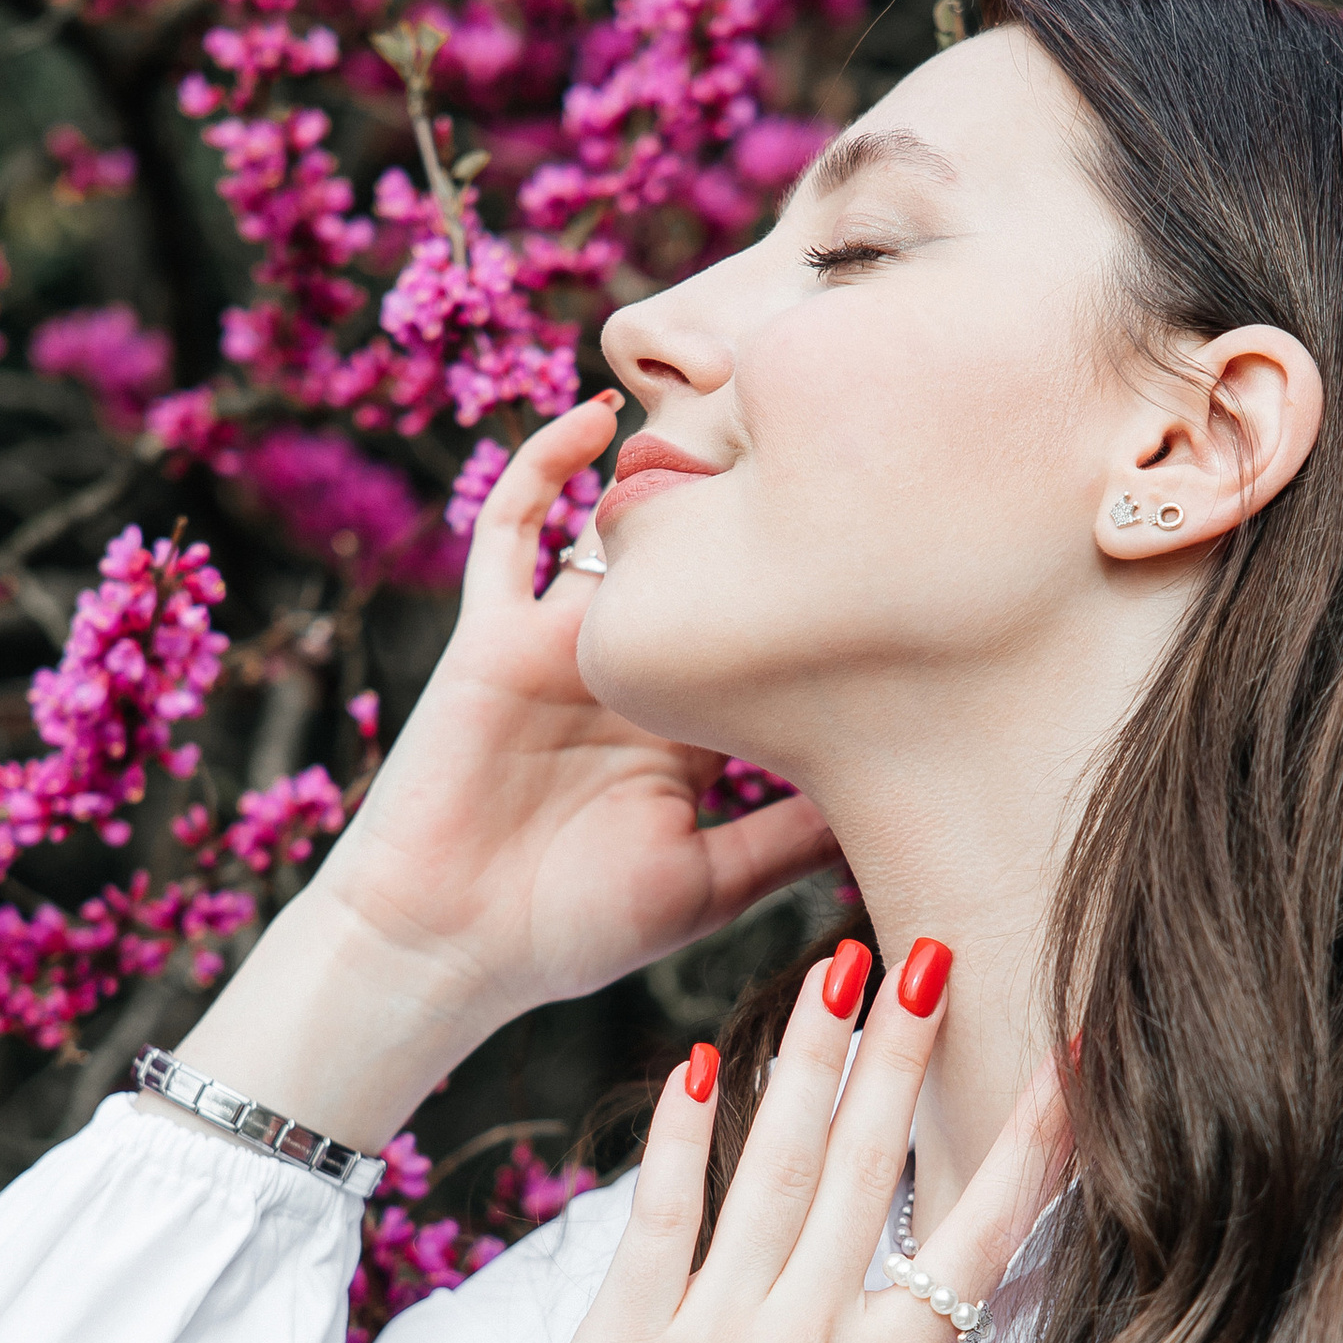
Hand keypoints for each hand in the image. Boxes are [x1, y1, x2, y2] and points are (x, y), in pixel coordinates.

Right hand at [323, 400, 835, 1035]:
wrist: (444, 947)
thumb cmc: (573, 927)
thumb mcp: (712, 882)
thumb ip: (790, 837)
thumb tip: (897, 798)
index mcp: (687, 726)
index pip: (762, 633)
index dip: (815, 588)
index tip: (894, 537)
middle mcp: (629, 673)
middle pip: (699, 563)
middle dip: (751, 503)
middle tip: (827, 434)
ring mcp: (560, 646)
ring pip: (616, 529)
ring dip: (659, 464)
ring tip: (725, 395)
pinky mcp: (493, 634)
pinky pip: (513, 528)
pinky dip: (545, 464)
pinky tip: (595, 415)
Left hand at [519, 941, 1073, 1342]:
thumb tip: (908, 1317)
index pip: (978, 1234)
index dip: (1030, 1139)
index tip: (1069, 1056)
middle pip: (872, 1167)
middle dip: (907, 1050)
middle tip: (930, 950)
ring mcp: (716, 1339)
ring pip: (778, 1167)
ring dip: (812, 1057)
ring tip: (839, 969)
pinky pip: (661, 1216)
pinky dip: (682, 1136)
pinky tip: (694, 1063)